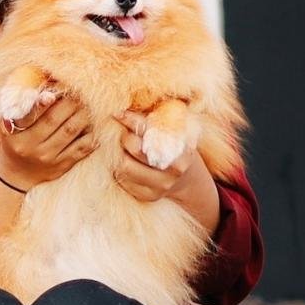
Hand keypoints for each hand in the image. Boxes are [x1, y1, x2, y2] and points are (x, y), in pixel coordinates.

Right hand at [0, 91, 94, 190]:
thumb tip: (44, 89)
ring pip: (70, 131)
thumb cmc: (15, 140)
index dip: (40, 104)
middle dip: (68, 102)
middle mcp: (30, 146)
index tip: (51, 94)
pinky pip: (82, 148)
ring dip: (82, 114)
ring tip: (87, 103)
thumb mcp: (9, 125)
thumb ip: (22, 107)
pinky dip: (91, 134)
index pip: (27, 116)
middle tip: (77, 91)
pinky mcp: (62, 165)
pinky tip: (94, 124)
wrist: (17, 172)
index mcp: (14, 134)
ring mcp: (47, 157)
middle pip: (53, 120)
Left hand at [113, 112, 220, 226]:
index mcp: (182, 151)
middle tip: (125, 133)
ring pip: (124, 166)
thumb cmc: (175, 146)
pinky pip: (122, 179)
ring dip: (119, 153)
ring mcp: (160, 186)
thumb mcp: (176, 131)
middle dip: (125, 136)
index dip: (131, 120)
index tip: (117, 113)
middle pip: (134, 148)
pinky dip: (119, 168)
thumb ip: (159, 120)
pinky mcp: (146, 195)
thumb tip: (127, 108)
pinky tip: (127, 161)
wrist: (186, 179)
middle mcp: (173, 171)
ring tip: (124, 148)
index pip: (151, 131)